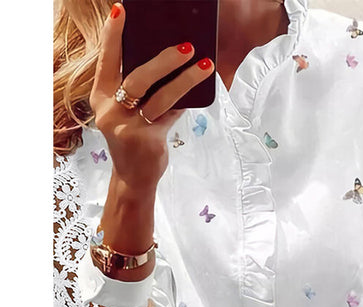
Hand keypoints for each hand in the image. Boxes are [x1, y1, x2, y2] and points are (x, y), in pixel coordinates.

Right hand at [89, 2, 214, 189]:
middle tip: (186, 46)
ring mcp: (127, 127)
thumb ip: (139, 91)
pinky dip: (186, 101)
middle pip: (137, 77)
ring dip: (185, 79)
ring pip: (159, 96)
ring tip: (205, 64)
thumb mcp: (125, 112)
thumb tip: (170, 60)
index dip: (112, 35)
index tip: (121, 10)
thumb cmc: (132, 137)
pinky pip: (172, 114)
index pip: (106, 60)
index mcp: (100, 97)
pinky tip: (201, 88)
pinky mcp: (146, 140)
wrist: (133, 177)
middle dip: (163, 60)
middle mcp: (109, 111)